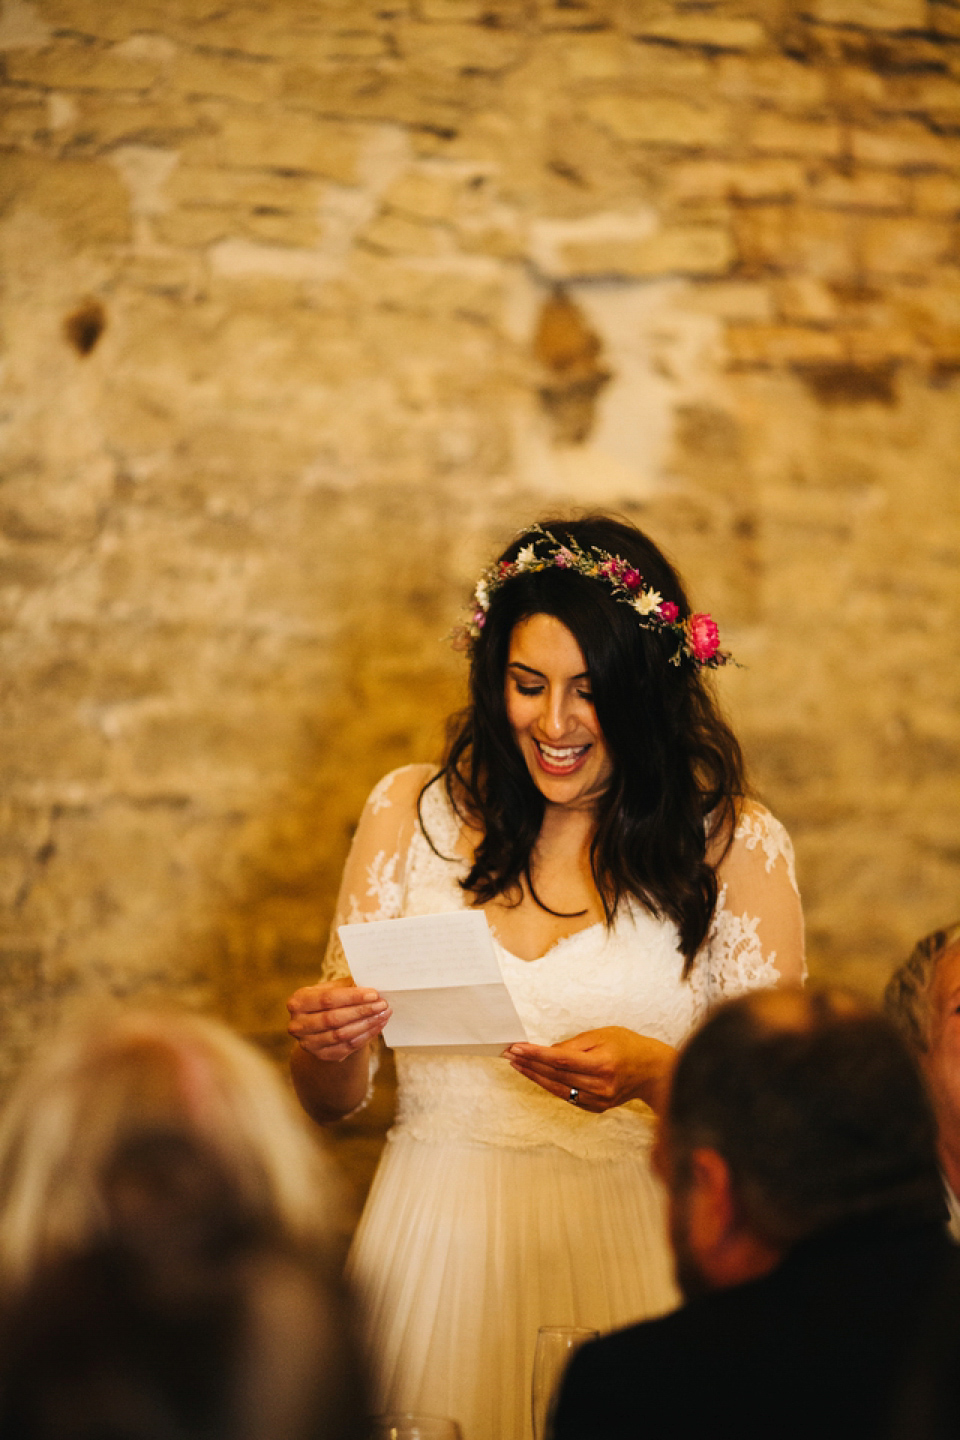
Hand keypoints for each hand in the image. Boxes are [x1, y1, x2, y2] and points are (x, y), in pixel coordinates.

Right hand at [287, 982, 390, 1062]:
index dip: (352, 997)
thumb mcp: (332, 988)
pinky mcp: (321, 1056)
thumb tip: (372, 985)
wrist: (321, 1026)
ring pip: (342, 1035)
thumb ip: (347, 986)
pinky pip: (347, 1047)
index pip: (327, 999)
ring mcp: (308, 1043)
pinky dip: (365, 1036)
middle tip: (383, 1005)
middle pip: (334, 1018)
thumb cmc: (329, 1001)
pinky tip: (377, 1026)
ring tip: (384, 1014)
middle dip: (362, 1011)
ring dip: (367, 1024)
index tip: (374, 994)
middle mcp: (298, 1025)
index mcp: (298, 1002)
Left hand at [504, 1027, 675, 1113]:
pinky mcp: (596, 1107)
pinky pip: (568, 1097)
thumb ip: (574, 1044)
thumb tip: (547, 1051)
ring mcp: (598, 1100)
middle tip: (510, 1054)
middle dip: (530, 1064)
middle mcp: (600, 1085)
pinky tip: (537, 1076)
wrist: (653, 1071)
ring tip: (517, 1065)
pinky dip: (551, 1086)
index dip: (536, 1054)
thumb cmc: (628, 1046)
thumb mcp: (602, 1035)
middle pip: (556, 1076)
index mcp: (602, 1064)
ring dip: (535, 1077)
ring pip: (558, 1089)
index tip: (517, 1048)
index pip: (561, 1060)